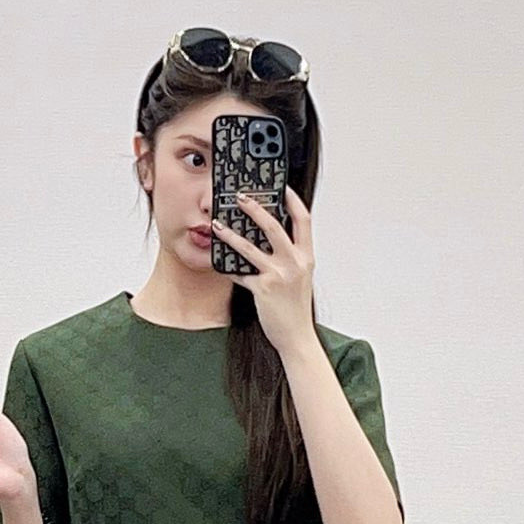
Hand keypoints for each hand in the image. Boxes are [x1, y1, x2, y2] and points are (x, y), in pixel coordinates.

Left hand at [211, 183, 316, 354]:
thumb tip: (271, 239)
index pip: (303, 219)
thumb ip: (290, 257)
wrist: (296, 336)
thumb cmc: (296, 308)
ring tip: (216, 225)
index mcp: (306, 256)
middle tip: (240, 197)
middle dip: (254, 208)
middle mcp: (295, 262)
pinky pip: (240, 273)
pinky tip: (217, 261)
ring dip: (230, 234)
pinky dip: (228, 267)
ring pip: (249, 247)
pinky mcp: (263, 289)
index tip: (281, 187)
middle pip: (273, 225)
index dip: (293, 200)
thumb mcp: (300, 277)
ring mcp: (278, 275)